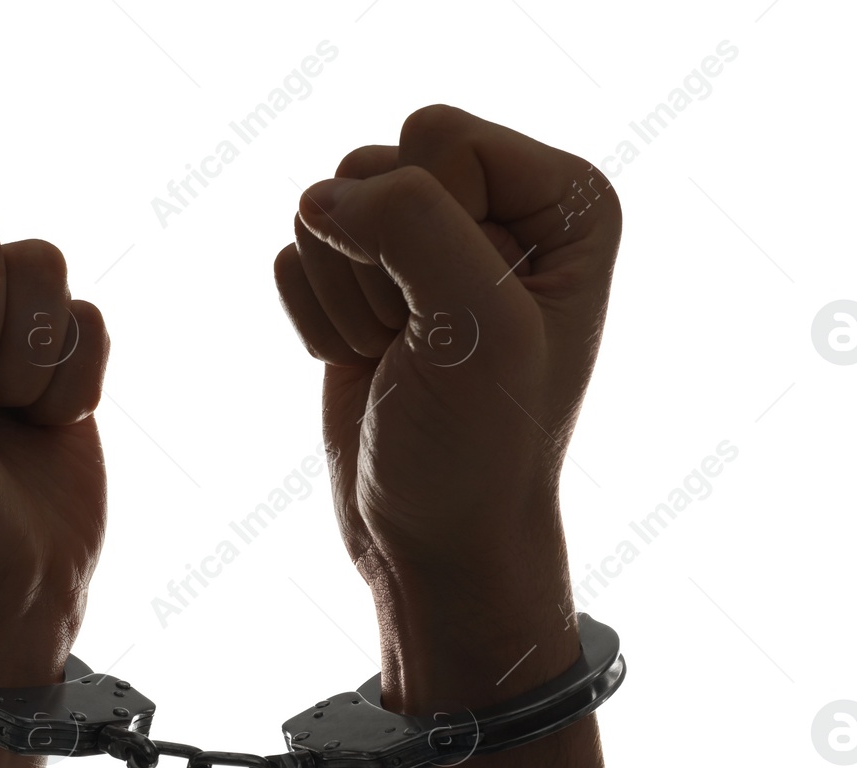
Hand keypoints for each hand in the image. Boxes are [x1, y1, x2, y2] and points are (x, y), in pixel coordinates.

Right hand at [274, 105, 622, 708]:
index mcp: (561, 200)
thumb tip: (318, 198)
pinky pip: (295, 254)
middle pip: (375, 164)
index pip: (440, 137)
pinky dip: (315, 319)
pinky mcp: (363, 283)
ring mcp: (424, 245)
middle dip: (377, 265)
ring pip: (325, 206)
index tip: (458, 317)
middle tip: (420, 344)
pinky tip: (364, 364)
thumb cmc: (480, 448)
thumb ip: (409, 224)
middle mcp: (496, 208)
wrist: (436, 541)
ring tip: (396, 358)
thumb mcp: (477, 328)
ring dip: (344, 298)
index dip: (426, 226)